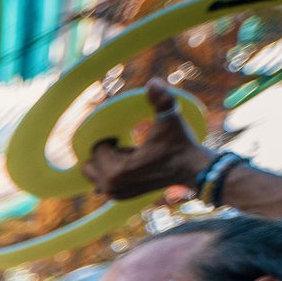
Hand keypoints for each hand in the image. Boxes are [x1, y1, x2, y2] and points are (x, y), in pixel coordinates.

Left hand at [79, 80, 214, 200]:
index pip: (97, 149)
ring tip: (134, 156)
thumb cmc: (180, 145)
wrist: (192, 169)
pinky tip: (134, 164)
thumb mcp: (171, 120)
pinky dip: (112, 169)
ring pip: (94, 171)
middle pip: (89, 162)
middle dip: (106, 153)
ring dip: (108, 161)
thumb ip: (161, 100)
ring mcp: (114, 195)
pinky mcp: (119, 198)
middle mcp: (111, 188)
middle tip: (131, 147)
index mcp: (117, 172)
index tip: (131, 137)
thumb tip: (153, 81)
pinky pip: (102, 179)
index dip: (111, 139)